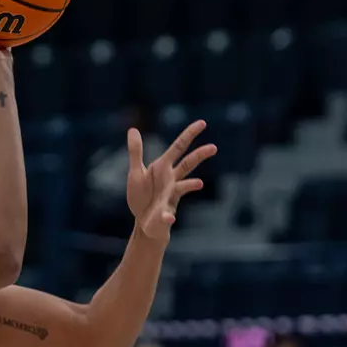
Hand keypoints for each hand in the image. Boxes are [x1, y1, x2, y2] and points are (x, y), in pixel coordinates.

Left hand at [126, 120, 215, 240]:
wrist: (144, 224)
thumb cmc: (142, 197)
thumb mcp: (135, 173)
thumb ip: (136, 152)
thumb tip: (132, 129)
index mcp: (163, 168)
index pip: (178, 147)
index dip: (189, 134)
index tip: (203, 123)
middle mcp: (171, 180)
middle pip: (187, 165)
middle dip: (199, 156)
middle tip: (213, 148)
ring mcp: (170, 197)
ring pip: (184, 188)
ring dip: (191, 185)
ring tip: (199, 184)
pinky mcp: (165, 214)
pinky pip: (167, 215)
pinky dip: (168, 216)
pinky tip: (169, 217)